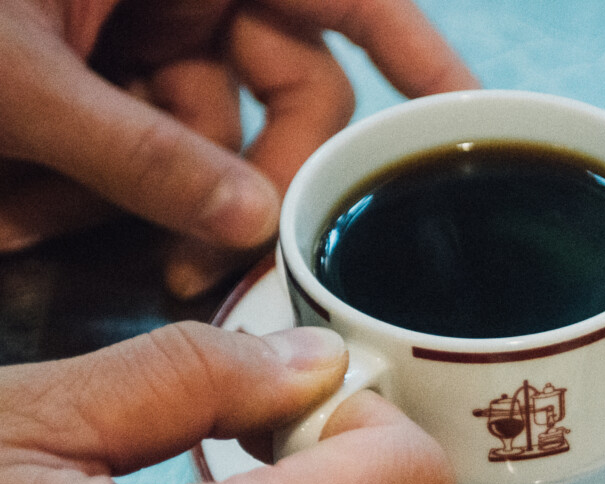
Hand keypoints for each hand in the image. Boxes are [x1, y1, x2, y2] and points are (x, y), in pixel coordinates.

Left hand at [0, 0, 474, 296]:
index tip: (475, 135)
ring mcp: (139, 23)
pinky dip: (110, 184)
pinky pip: (148, 138)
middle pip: (294, 88)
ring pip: (217, 130)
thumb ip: (140, 155)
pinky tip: (37, 206)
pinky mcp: (98, 67)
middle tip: (221, 255)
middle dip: (260, 180)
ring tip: (70, 231)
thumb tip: (252, 226)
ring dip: (165, 196)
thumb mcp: (20, 82)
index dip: (424, 60)